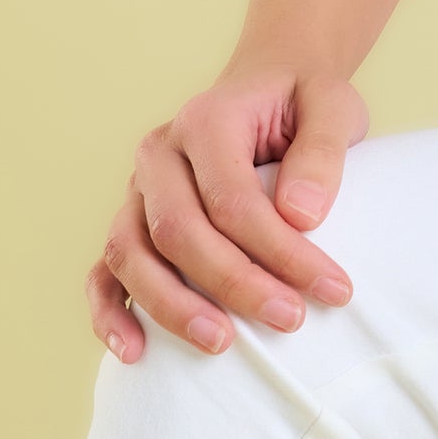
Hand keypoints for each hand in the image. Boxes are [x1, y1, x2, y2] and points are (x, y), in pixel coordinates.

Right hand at [86, 56, 368, 359]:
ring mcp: (137, 190)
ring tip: (222, 343)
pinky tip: (135, 352)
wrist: (268, 86)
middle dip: (235, 283)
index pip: (232, 199)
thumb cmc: (301, 101)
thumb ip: (322, 152)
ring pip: (130, 254)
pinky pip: (103, 270)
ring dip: (172, 306)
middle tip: (291, 319)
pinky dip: (110, 311)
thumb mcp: (333, 105)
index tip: (333, 288)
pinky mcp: (130, 221)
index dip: (281, 250)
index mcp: (206, 119)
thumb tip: (301, 216)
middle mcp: (159, 153)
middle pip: (178, 231)